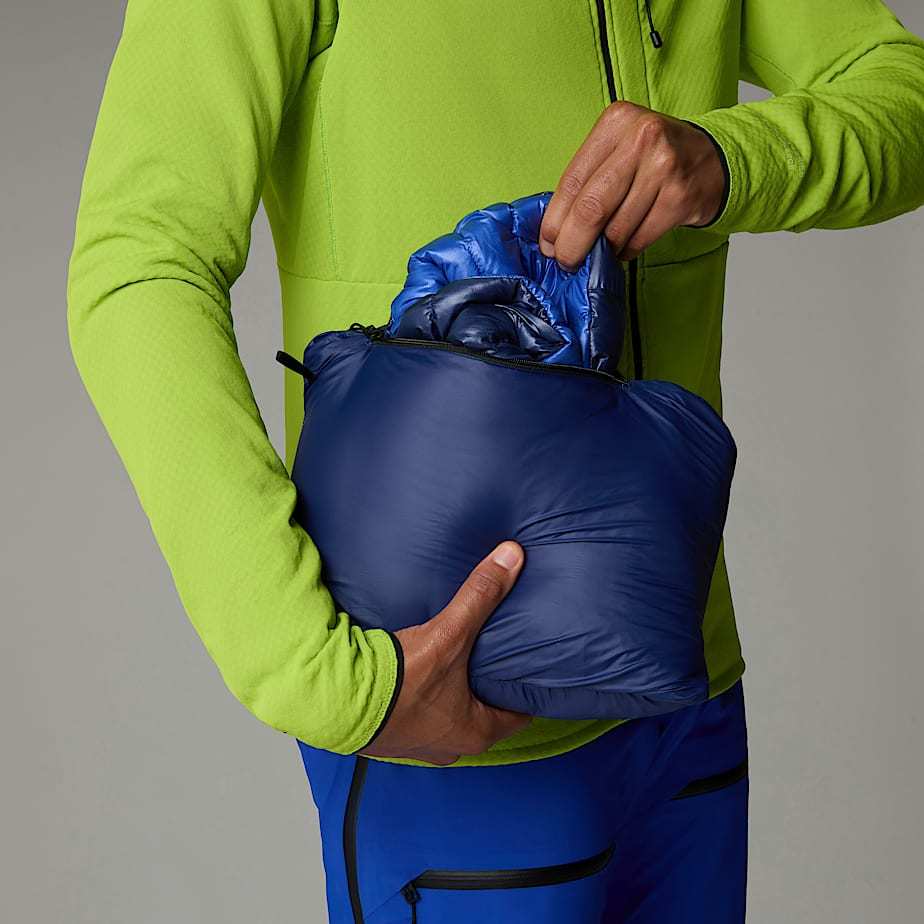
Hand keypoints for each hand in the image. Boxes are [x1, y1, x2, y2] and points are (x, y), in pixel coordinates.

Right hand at [359, 540, 530, 765]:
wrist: (337, 702)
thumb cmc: (400, 681)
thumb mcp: (450, 634)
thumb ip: (481, 594)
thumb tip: (512, 557)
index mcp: (476, 733)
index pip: (519, 715)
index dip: (525, 691)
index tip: (529, 669)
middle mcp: (450, 747)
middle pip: (483, 716)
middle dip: (487, 690)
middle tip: (495, 659)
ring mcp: (418, 747)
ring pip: (449, 717)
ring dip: (453, 695)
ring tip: (457, 663)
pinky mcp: (390, 738)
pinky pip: (418, 717)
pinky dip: (423, 699)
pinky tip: (418, 674)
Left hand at [539, 101, 725, 268]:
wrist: (715, 158)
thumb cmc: (656, 158)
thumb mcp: (621, 149)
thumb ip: (590, 178)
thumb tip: (554, 230)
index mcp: (617, 121)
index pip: (572, 180)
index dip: (554, 220)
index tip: (548, 244)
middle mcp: (641, 138)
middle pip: (591, 207)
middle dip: (571, 244)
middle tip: (565, 261)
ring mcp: (664, 167)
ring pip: (615, 228)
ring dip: (602, 250)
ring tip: (600, 251)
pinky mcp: (681, 197)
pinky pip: (639, 238)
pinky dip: (626, 250)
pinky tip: (624, 247)